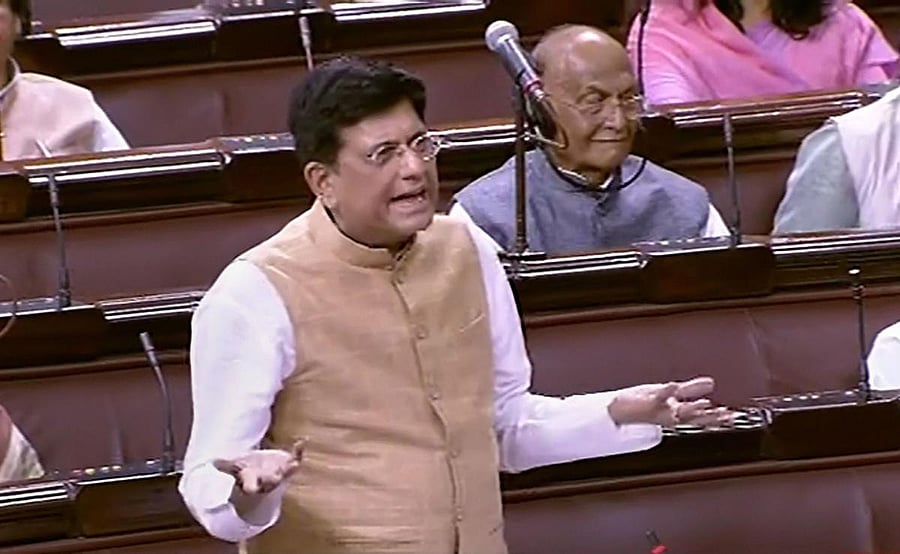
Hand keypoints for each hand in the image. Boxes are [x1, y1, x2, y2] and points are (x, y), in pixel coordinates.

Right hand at [213, 440, 304, 495]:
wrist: (262, 473)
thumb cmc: (246, 470)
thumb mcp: (234, 467)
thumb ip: (224, 465)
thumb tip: (212, 462)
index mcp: (252, 482)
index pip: (251, 487)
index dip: (251, 487)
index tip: (249, 489)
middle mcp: (268, 480)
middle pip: (271, 482)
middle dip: (273, 479)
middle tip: (276, 477)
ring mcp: (280, 472)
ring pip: (286, 472)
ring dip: (290, 467)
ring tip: (294, 463)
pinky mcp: (288, 463)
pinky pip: (295, 457)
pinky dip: (299, 450)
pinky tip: (301, 441)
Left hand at [608, 377, 731, 426]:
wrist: (616, 409)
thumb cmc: (642, 401)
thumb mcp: (670, 392)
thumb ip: (691, 389)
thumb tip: (712, 383)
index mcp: (676, 412)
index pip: (699, 416)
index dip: (715, 417)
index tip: (732, 416)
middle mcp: (669, 414)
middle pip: (692, 417)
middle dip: (709, 417)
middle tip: (726, 415)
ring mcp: (658, 410)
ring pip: (678, 412)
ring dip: (692, 408)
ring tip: (706, 404)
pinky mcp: (646, 402)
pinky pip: (657, 397)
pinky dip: (666, 391)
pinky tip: (673, 385)